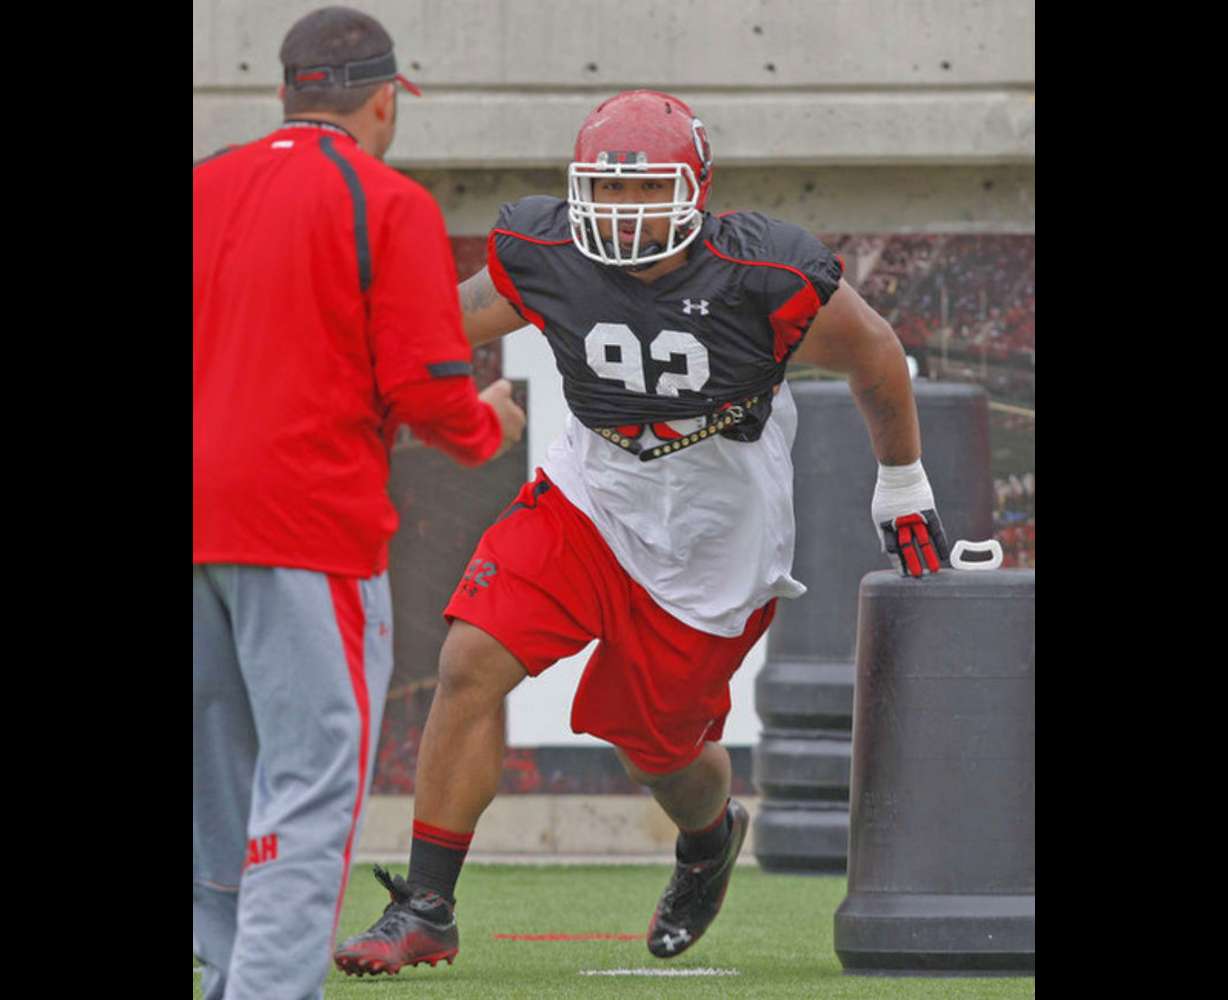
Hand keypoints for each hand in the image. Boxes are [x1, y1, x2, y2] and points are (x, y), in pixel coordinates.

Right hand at [480, 378, 525, 457]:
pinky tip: (471, 432)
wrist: (473, 429)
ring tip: (475, 423)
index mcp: (520, 420)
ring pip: (494, 434)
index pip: (510, 410)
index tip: (488, 404)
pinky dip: (480, 439)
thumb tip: (505, 388)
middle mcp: (515, 436)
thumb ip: (505, 386)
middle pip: (503, 423)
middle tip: (480, 413)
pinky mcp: (490, 456)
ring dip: (486, 429)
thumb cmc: (487, 408)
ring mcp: (503, 447)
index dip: (498, 406)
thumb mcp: (499, 389)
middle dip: (493, 419)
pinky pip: (485, 444)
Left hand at [870, 459, 948, 576]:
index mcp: (887, 524)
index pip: (892, 548)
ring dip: (927, 557)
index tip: (903, 574)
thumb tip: (885, 551)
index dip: (898, 562)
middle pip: (907, 547)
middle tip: (917, 577)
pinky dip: (940, 543)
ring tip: (932, 571)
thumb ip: (884, 532)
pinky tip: (943, 555)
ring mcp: (915, 516)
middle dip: (912, 563)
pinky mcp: (927, 511)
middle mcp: (901, 522)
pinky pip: (936, 530)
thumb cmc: (888, 494)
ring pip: (922, 541)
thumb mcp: (880, 514)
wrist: (899, 472)